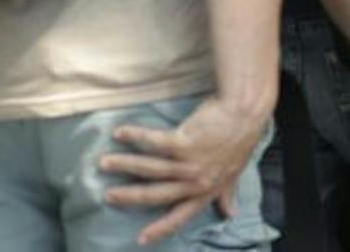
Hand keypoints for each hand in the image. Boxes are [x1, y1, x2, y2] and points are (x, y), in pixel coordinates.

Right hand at [100, 96, 268, 246]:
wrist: (245, 112)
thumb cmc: (239, 140)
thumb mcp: (234, 173)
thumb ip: (226, 194)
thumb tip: (230, 213)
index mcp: (205, 191)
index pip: (180, 216)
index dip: (160, 229)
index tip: (140, 239)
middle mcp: (195, 182)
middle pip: (155, 194)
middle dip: (129, 197)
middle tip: (107, 196)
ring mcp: (188, 163)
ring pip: (149, 168)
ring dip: (124, 164)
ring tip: (104, 162)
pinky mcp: (183, 142)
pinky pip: (152, 142)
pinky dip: (134, 136)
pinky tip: (119, 133)